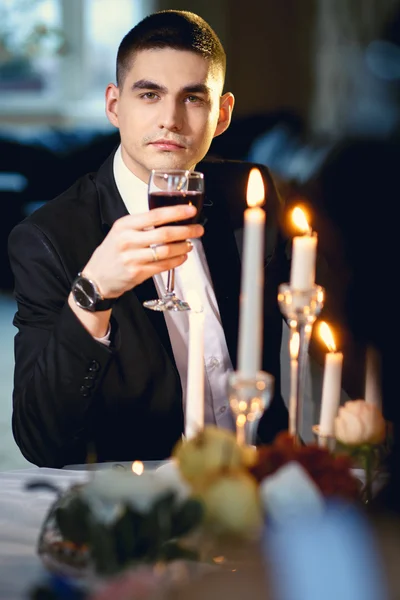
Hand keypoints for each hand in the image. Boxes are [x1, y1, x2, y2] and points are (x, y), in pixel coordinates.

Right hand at [82, 204, 202, 298]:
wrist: (97, 278)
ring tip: (190, 244)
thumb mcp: (121, 232)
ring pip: (166, 251)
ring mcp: (132, 258)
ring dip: (183, 247)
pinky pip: (163, 266)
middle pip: (164, 233)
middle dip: (186, 231)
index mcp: (125, 225)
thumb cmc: (112, 252)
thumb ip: (142, 225)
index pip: (155, 215)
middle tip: (198, 230)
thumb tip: (171, 219)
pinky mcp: (137, 273)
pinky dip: (176, 261)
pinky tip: (182, 257)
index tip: (191, 211)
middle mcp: (128, 240)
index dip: (176, 212)